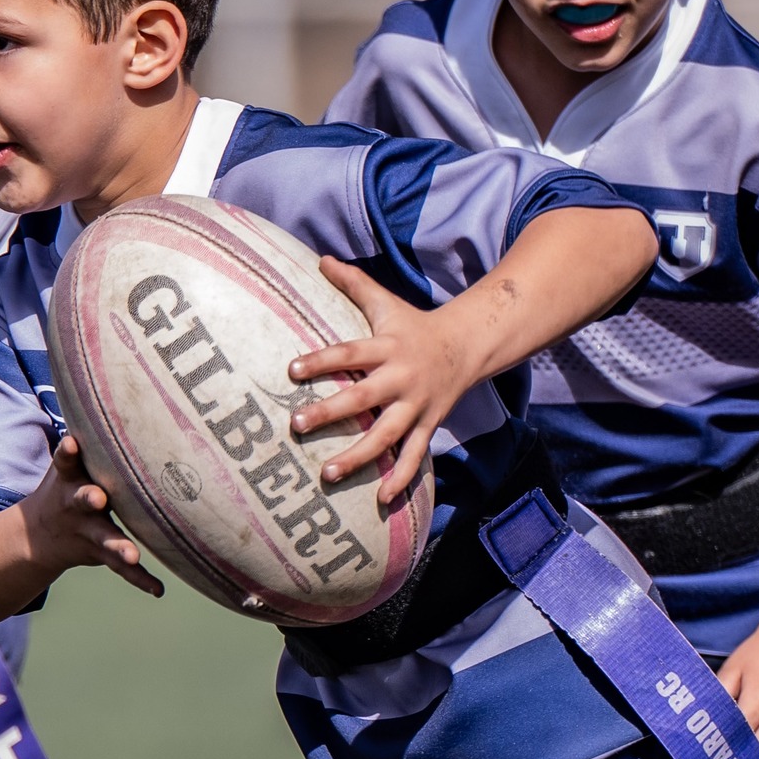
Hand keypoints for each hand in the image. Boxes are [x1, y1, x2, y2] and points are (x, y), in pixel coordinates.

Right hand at [18, 437, 162, 597]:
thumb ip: (93, 429)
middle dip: (88, 499)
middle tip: (97, 498)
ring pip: (104, 539)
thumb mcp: (70, 460)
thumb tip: (119, 363)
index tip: (72, 442)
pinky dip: (138, 578)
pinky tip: (158, 589)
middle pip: (81, 501)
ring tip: (133, 556)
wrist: (35, 537)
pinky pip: (120, 569)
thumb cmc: (69, 483)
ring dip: (119, 547)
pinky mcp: (98, 554)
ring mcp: (87, 532)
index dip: (68, 452)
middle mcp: (75, 505)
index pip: (65, 461)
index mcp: (67, 478)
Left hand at [285, 258, 468, 504]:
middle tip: (296, 425)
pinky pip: (415, 456)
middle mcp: (401, 378)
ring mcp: (417, 406)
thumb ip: (353, 283)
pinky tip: (381, 500)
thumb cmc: (414, 326)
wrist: (467, 346)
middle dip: (330, 413)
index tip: (291, 369)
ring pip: (387, 436)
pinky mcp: (428, 426)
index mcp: (387, 347)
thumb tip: (320, 258)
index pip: (349, 352)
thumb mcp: (386, 302)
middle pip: (363, 398)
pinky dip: (401, 479)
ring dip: (358, 456)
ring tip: (327, 474)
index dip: (322, 360)